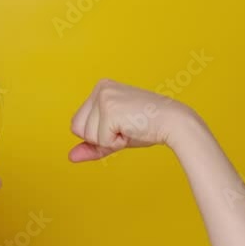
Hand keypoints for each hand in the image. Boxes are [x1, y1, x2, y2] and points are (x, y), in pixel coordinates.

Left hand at [68, 78, 197, 161]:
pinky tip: (131, 129)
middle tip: (125, 127)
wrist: (174, 123)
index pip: (77, 124)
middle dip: (99, 137)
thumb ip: (92, 146)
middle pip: (77, 129)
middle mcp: (100, 88)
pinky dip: (116, 142)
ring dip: (109, 140)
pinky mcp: (110, 109)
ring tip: (129, 127)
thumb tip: (70, 157)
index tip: (120, 125)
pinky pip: (100, 140)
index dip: (97, 134)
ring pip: (87, 136)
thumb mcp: (113, 136)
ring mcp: (104, 97)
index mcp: (101, 88)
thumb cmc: (147, 127)